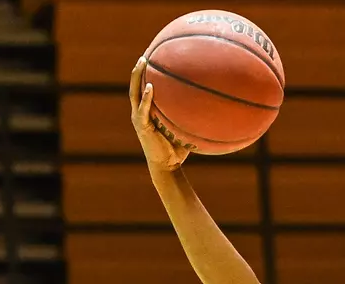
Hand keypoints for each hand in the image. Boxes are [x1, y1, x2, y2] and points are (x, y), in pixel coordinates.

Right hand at [130, 57, 192, 172]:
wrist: (168, 166)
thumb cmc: (178, 149)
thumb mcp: (184, 129)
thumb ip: (191, 117)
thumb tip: (211, 105)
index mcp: (148, 112)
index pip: (144, 89)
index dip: (146, 75)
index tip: (152, 59)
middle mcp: (140, 112)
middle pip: (135, 87)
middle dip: (139, 70)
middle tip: (144, 56)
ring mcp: (139, 118)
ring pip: (134, 93)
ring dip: (137, 77)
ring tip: (142, 63)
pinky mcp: (141, 126)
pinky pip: (142, 110)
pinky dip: (146, 98)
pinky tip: (150, 87)